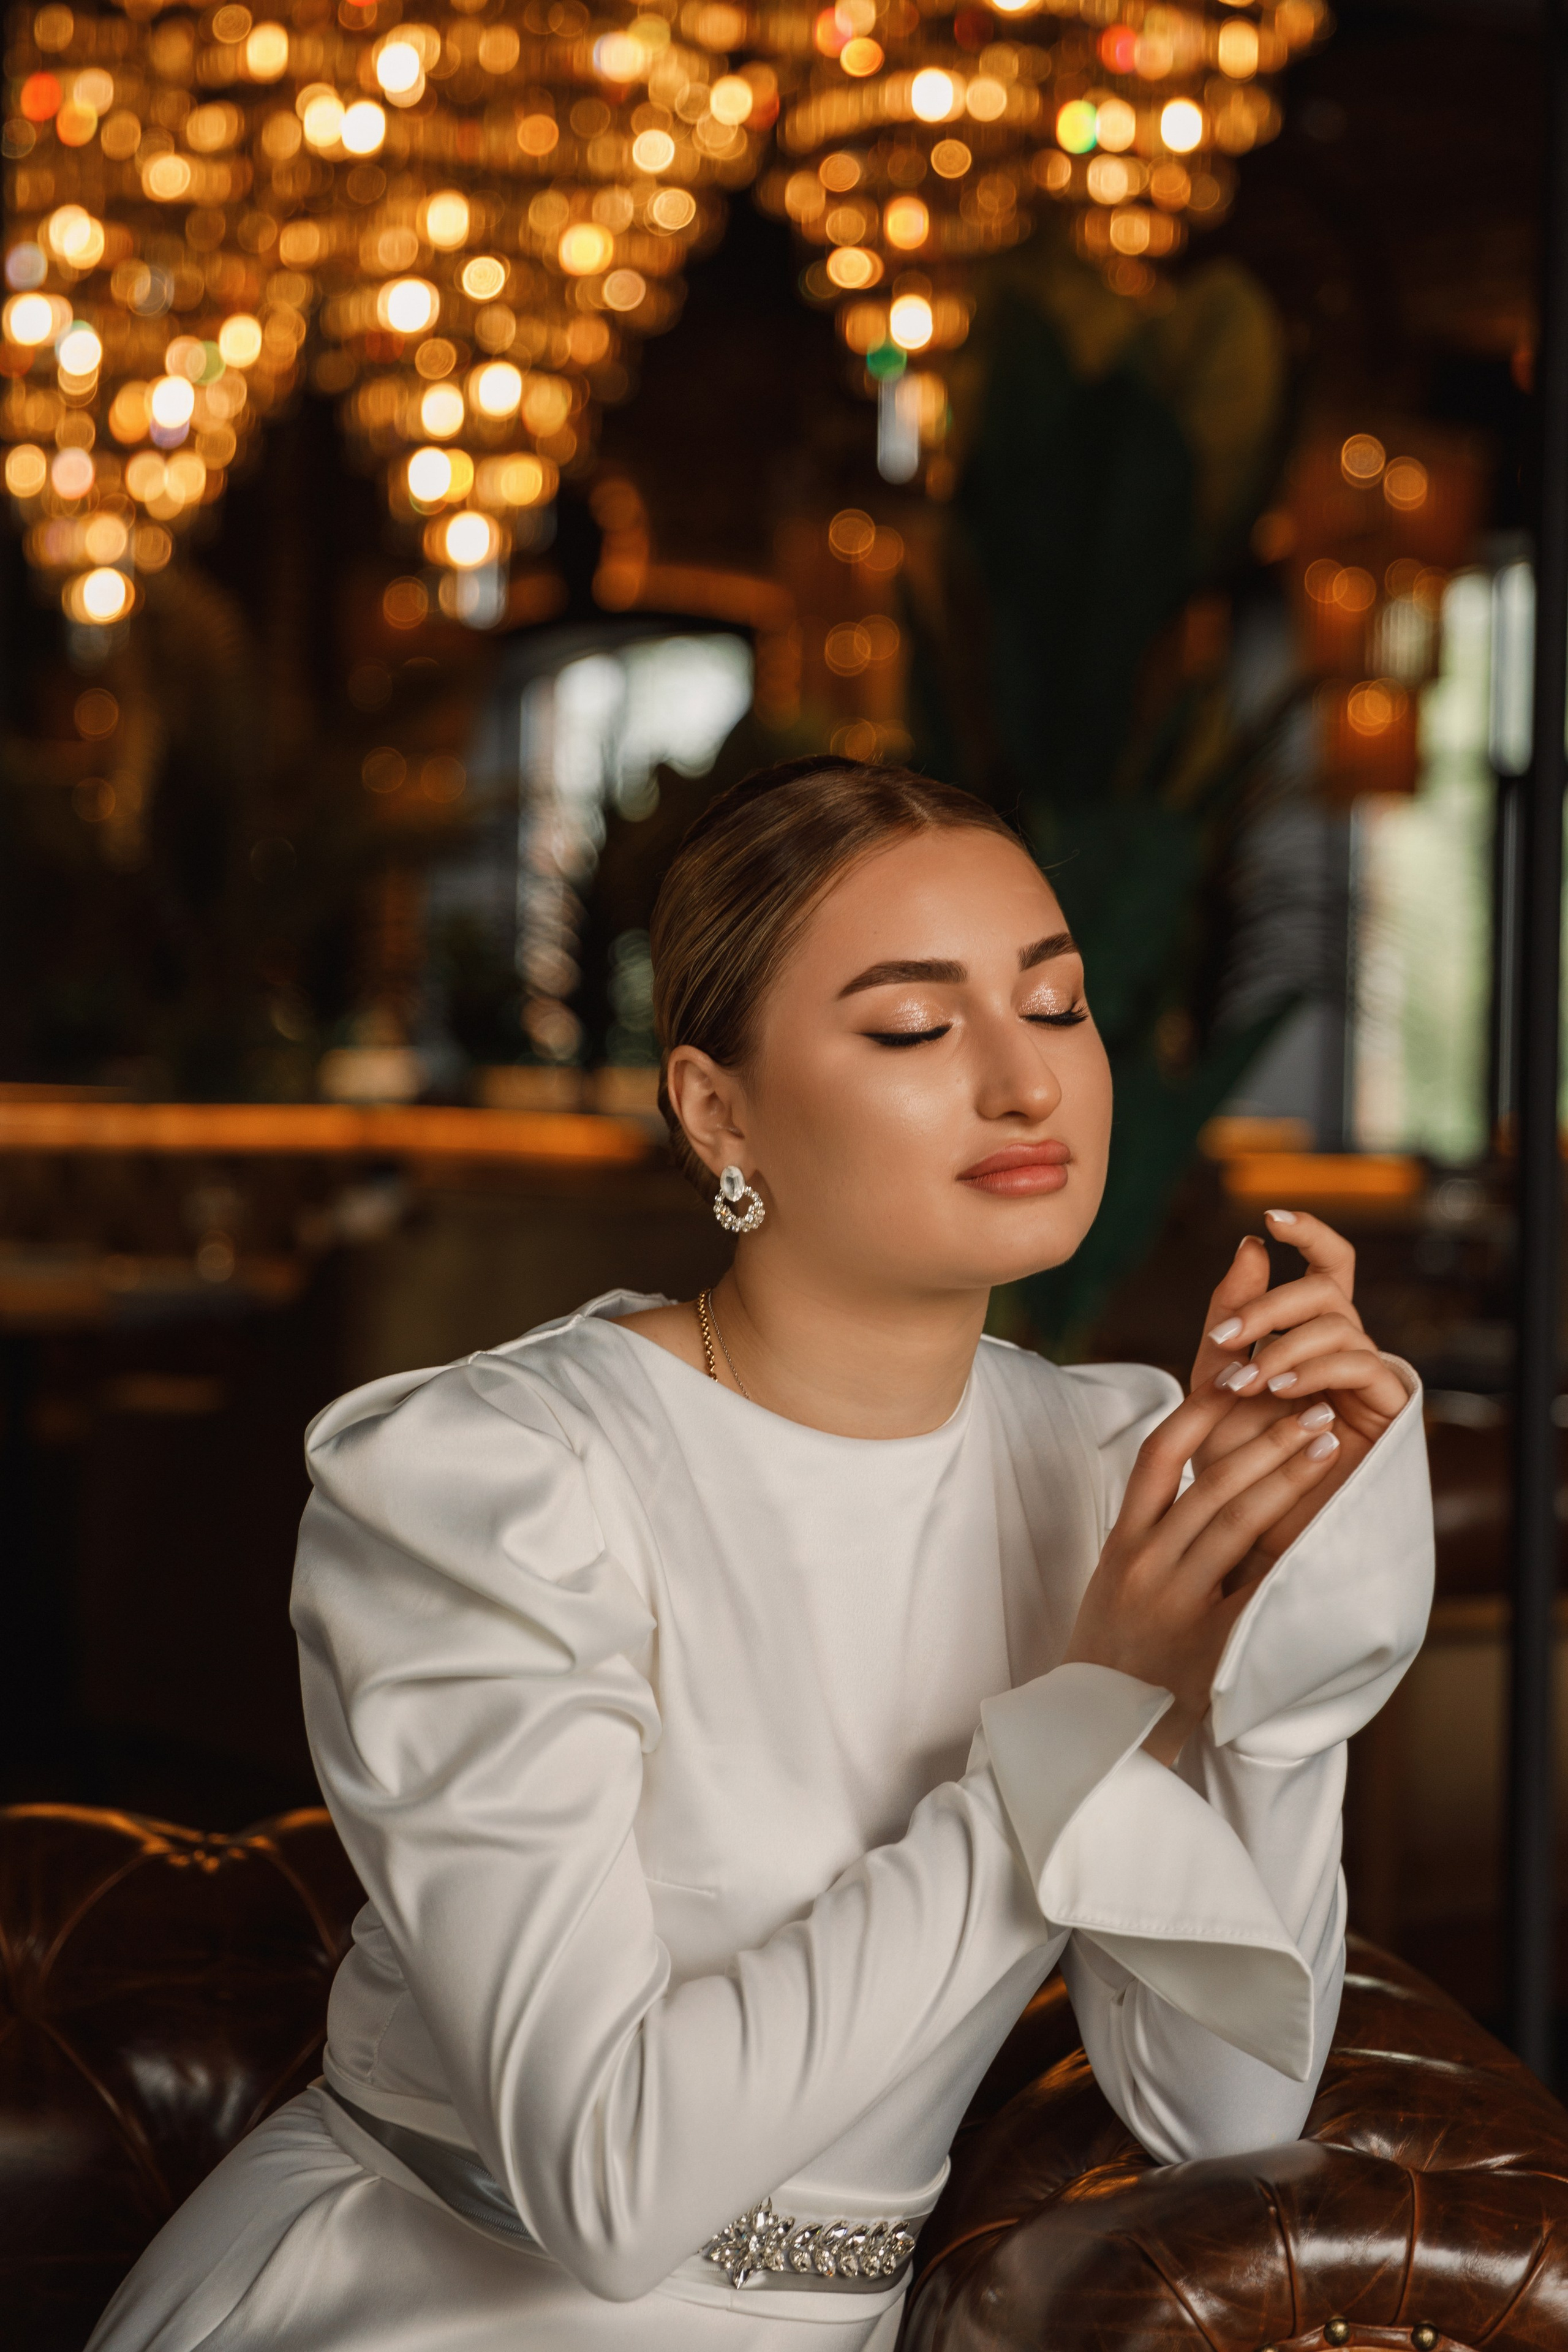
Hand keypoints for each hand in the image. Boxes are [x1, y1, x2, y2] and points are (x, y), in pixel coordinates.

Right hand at [1064, 1377, 1347, 1765]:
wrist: (1097, 1735)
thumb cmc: (1114, 1652)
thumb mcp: (1114, 1581)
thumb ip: (1152, 1532)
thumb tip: (1202, 1474)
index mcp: (1122, 1544)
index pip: (1157, 1458)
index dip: (1197, 1413)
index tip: (1236, 1380)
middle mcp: (1145, 1567)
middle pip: (1210, 1485)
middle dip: (1266, 1440)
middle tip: (1312, 1409)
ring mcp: (1175, 1606)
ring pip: (1236, 1525)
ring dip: (1287, 1478)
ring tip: (1326, 1446)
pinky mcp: (1209, 1648)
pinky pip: (1259, 1591)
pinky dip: (1294, 1556)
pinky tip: (1328, 1527)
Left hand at [1191, 1209, 1406, 1567]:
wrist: (1247, 1537)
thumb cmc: (1230, 1465)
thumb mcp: (1215, 1383)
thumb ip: (1228, 1319)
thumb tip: (1250, 1244)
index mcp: (1309, 1336)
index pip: (1328, 1267)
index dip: (1310, 1233)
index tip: (1269, 1216)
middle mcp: (1344, 1350)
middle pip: (1327, 1288)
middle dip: (1271, 1304)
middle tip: (1225, 1339)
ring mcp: (1368, 1379)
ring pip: (1339, 1324)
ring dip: (1284, 1345)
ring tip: (1245, 1381)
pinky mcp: (1388, 1411)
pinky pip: (1360, 1364)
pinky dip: (1314, 1369)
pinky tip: (1279, 1390)